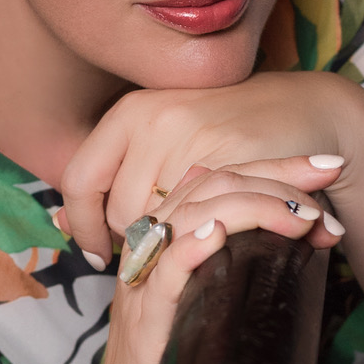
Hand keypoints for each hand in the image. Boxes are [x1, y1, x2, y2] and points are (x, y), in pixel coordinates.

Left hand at [59, 71, 354, 262]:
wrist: (302, 108)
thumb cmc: (227, 132)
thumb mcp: (163, 142)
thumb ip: (116, 176)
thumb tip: (61, 217)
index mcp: (129, 110)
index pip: (79, 180)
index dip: (83, 226)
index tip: (99, 255)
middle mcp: (153, 116)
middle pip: (118, 211)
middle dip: (137, 242)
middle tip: (166, 249)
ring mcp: (192, 136)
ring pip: (157, 224)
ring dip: (172, 245)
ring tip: (196, 239)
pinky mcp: (229, 160)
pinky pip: (198, 224)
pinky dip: (205, 240)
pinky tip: (221, 237)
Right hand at [91, 162, 336, 363]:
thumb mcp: (211, 302)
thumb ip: (238, 263)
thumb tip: (294, 229)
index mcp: (168, 236)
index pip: (220, 178)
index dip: (273, 167)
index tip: (324, 167)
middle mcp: (153, 247)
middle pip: (211, 185)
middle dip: (276, 177)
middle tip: (326, 183)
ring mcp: (146, 280)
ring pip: (192, 215)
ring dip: (255, 207)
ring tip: (304, 217)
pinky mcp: (144, 319)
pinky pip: (164, 269)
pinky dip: (190, 245)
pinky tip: (219, 235)